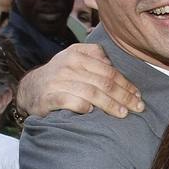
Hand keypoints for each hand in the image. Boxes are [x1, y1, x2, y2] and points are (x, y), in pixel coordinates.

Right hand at [15, 43, 142, 118]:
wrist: (30, 89)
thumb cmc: (60, 75)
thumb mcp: (74, 57)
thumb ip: (94, 55)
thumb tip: (114, 64)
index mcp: (77, 54)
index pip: (109, 70)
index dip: (126, 84)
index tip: (138, 95)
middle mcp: (68, 66)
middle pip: (103, 82)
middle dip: (124, 96)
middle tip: (137, 107)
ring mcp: (57, 82)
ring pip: (90, 92)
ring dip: (110, 104)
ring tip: (123, 114)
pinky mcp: (48, 98)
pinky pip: (69, 102)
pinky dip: (82, 107)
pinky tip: (92, 113)